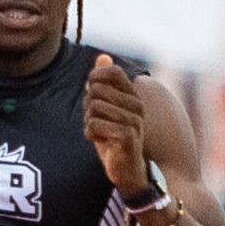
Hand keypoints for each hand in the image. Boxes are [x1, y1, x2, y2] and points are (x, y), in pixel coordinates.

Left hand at [81, 55, 150, 194]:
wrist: (126, 169)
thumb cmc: (113, 137)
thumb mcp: (105, 108)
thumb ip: (102, 84)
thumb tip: (102, 56)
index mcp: (132, 96)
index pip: (113, 72)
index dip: (94, 79)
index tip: (92, 94)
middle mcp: (136, 105)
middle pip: (96, 90)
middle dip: (88, 106)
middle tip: (97, 121)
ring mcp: (134, 120)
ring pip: (93, 108)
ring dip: (89, 122)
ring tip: (101, 133)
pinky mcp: (127, 136)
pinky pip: (94, 125)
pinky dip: (91, 134)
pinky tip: (102, 142)